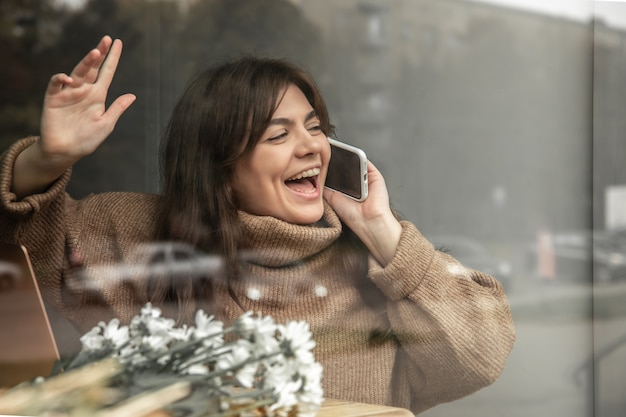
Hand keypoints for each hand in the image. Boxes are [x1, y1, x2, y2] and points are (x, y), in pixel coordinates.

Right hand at [12, 36, 134, 197]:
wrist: (66, 151)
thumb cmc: (87, 139)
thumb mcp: (106, 124)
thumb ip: (117, 109)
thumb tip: (132, 95)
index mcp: (97, 95)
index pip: (106, 72)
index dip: (112, 58)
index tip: (118, 43)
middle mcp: (83, 90)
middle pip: (92, 68)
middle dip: (99, 54)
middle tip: (107, 40)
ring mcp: (68, 93)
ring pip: (77, 72)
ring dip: (86, 62)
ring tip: (95, 53)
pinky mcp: (53, 98)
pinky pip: (56, 84)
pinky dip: (61, 79)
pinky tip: (69, 78)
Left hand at [324, 161, 401, 265]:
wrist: (368, 221)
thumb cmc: (351, 215)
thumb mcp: (331, 198)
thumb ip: (326, 186)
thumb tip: (316, 175)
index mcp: (346, 190)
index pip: (337, 174)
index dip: (329, 168)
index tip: (319, 161)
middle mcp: (356, 184)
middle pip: (345, 167)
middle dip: (337, 161)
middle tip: (326, 154)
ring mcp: (366, 179)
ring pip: (355, 163)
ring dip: (347, 157)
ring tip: (337, 152)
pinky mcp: (375, 175)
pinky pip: (366, 163)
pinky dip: (359, 157)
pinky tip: (351, 155)